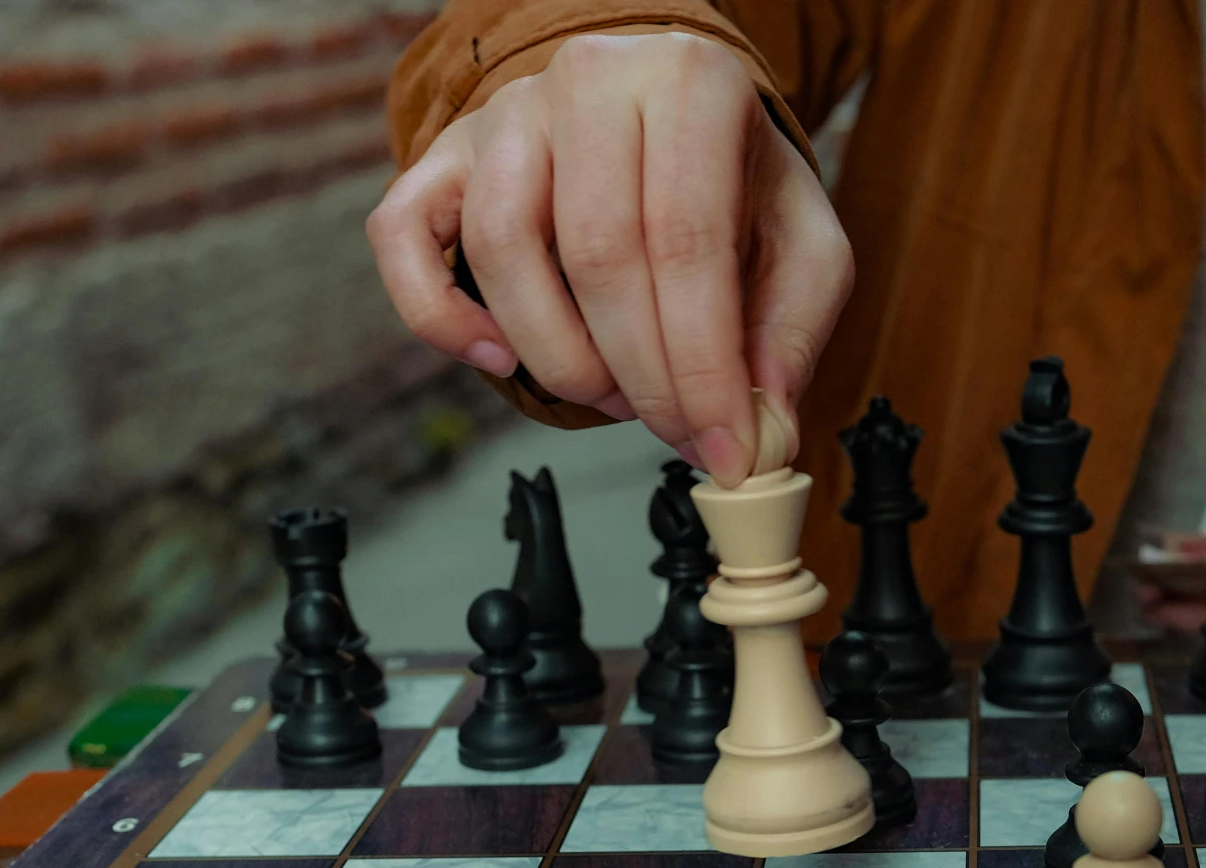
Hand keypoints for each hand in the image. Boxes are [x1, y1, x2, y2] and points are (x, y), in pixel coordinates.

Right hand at [365, 31, 854, 484]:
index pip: (686, 240)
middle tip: (674, 431)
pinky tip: (499, 358)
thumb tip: (761, 421)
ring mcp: (507, 115)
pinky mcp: (446, 156)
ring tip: (611, 393)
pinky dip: (441, 316)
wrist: (663, 119)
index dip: (703, 365)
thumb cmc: (731, 184)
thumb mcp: (802, 242)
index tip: (725, 447)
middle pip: (597, 253)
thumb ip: (792, 329)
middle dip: (640, 374)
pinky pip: (403, 236)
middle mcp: (590, 81)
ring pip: (502, 249)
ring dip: (558, 357)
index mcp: (690, 84)